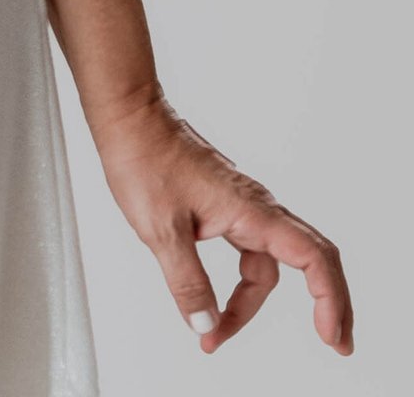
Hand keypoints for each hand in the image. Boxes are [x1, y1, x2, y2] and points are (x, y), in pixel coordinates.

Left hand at [92, 89, 353, 356]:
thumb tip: (206, 325)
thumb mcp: (162, 230)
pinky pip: (248, 250)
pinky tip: (224, 299)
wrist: (129, 119)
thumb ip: (188, 282)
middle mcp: (255, 206)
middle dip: (325, 304)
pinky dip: (242, 282)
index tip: (333, 338)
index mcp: (252, 210)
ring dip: (252, 302)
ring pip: (267, 262)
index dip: (332, 300)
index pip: (315, 258)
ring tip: (221, 331)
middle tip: (335, 345)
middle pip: (307, 261)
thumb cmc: (144, 159)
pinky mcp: (223, 205)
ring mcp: (241, 204)